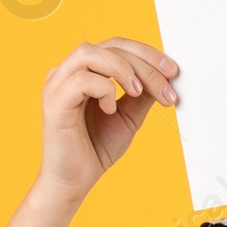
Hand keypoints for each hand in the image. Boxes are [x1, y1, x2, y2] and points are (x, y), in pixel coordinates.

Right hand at [34, 38, 178, 205]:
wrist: (75, 181)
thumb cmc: (96, 147)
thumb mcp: (130, 116)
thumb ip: (143, 94)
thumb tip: (165, 75)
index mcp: (85, 71)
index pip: (116, 45)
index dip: (147, 53)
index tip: (172, 72)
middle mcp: (68, 72)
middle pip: (108, 46)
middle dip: (143, 63)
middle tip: (165, 85)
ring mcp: (57, 85)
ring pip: (89, 53)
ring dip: (122, 69)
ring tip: (136, 92)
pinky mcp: (54, 103)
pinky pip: (81, 80)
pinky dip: (103, 89)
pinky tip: (110, 109)